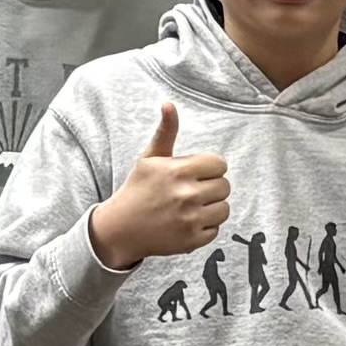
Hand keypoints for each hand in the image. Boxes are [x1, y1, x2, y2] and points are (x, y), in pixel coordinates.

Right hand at [86, 101, 231, 269]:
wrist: (120, 229)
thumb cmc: (138, 189)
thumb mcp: (149, 158)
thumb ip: (166, 132)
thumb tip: (169, 104)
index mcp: (177, 171)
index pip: (219, 164)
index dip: (210, 168)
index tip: (196, 173)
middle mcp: (186, 195)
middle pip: (225, 186)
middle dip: (211, 187)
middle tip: (192, 191)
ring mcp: (190, 220)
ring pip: (224, 208)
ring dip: (211, 207)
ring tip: (192, 207)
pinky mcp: (192, 241)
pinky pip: (216, 229)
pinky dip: (204, 227)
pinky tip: (187, 222)